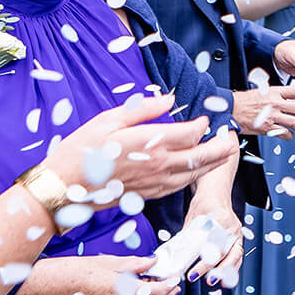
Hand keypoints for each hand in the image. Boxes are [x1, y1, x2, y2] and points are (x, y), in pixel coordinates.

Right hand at [21, 253, 180, 294]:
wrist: (51, 286)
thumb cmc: (77, 270)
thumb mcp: (110, 262)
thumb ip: (135, 264)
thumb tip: (152, 262)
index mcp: (125, 292)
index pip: (157, 292)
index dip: (170, 285)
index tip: (175, 278)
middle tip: (173, 286)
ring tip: (157, 289)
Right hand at [42, 93, 230, 206]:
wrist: (63, 188)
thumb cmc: (81, 151)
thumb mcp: (109, 120)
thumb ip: (142, 109)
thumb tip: (168, 99)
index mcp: (151, 143)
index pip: (190, 133)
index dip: (202, 125)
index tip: (205, 119)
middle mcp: (158, 165)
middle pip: (200, 157)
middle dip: (219, 148)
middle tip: (231, 141)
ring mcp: (155, 183)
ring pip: (193, 175)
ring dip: (212, 165)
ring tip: (224, 157)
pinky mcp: (148, 195)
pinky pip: (179, 187)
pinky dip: (193, 179)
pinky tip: (195, 174)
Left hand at [181, 200, 242, 286]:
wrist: (217, 192)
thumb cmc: (204, 203)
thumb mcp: (192, 218)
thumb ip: (187, 236)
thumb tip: (174, 256)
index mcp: (221, 218)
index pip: (211, 243)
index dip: (202, 259)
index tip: (190, 270)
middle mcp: (232, 226)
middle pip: (223, 252)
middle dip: (210, 268)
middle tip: (194, 276)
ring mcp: (238, 232)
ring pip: (235, 256)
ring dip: (224, 271)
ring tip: (212, 282)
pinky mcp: (238, 238)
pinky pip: (238, 255)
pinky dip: (232, 268)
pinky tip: (225, 280)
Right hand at [232, 84, 294, 135]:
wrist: (231, 109)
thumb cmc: (245, 101)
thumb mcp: (263, 90)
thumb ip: (278, 94)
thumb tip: (293, 97)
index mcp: (275, 92)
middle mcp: (275, 103)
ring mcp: (272, 116)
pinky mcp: (267, 128)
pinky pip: (285, 133)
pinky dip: (290, 136)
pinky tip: (289, 135)